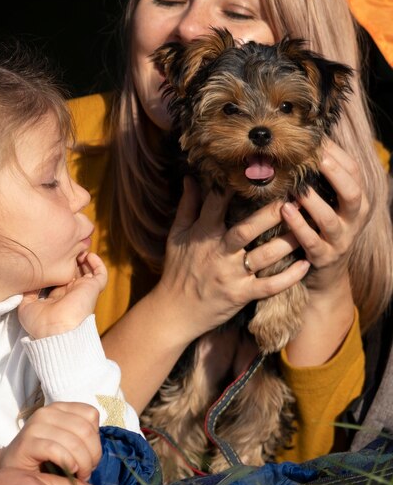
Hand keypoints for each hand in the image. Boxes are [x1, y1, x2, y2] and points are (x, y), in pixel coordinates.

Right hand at [0, 402, 101, 480]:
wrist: (11, 467)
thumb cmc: (43, 457)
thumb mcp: (65, 440)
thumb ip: (81, 436)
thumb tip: (98, 446)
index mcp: (59, 408)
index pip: (91, 414)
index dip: (96, 438)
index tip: (91, 456)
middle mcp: (47, 412)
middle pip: (85, 430)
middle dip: (92, 455)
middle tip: (87, 471)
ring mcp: (36, 425)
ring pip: (74, 441)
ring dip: (83, 463)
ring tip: (79, 474)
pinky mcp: (27, 442)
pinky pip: (57, 450)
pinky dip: (68, 462)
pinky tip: (69, 470)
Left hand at [18, 252, 106, 337]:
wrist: (56, 330)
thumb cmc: (41, 324)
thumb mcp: (26, 307)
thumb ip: (28, 292)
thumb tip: (28, 281)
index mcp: (57, 297)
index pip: (60, 278)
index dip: (57, 267)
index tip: (50, 255)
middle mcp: (70, 292)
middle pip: (74, 272)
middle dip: (70, 260)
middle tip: (66, 248)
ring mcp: (82, 290)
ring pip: (88, 271)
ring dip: (84, 258)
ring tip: (77, 249)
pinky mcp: (93, 288)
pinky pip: (101, 274)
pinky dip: (97, 263)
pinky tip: (89, 255)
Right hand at [154, 176, 309, 344]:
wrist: (174, 311)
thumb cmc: (177, 269)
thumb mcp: (177, 235)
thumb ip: (187, 206)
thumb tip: (190, 178)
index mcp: (203, 234)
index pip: (216, 204)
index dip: (232, 187)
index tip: (252, 173)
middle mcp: (219, 253)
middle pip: (247, 229)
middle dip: (271, 213)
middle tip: (293, 198)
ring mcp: (232, 275)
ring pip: (265, 256)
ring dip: (288, 242)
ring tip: (309, 226)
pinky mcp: (241, 295)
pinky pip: (269, 286)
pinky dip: (289, 277)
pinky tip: (305, 264)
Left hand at [281, 140, 366, 293]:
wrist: (326, 272)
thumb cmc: (321, 226)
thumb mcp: (328, 202)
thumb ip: (322, 178)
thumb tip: (306, 142)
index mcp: (357, 201)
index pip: (354, 172)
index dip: (336, 155)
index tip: (316, 140)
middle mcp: (354, 219)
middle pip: (352, 193)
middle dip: (334, 174)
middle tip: (314, 158)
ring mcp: (340, 240)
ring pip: (330, 220)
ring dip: (312, 202)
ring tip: (295, 188)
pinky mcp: (323, 257)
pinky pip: (311, 241)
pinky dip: (298, 226)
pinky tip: (284, 211)